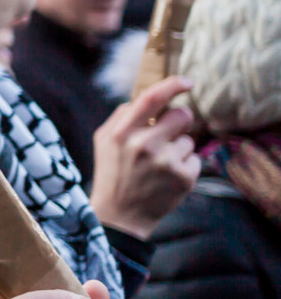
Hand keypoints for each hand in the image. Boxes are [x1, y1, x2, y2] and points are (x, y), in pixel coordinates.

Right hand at [91, 76, 200, 237]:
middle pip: (181, 116)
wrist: (120, 215)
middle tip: (168, 133)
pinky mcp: (184, 178)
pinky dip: (184, 165)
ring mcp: (166, 162)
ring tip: (160, 164)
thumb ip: (122, 116)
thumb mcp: (103, 140)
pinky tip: (167, 177)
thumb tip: (149, 99)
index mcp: (121, 133)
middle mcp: (144, 145)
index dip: (173, 85)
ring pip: (189, 139)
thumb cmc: (112, 172)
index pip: (151, 99)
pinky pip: (195, 159)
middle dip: (179, 121)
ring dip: (179, 147)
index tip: (188, 82)